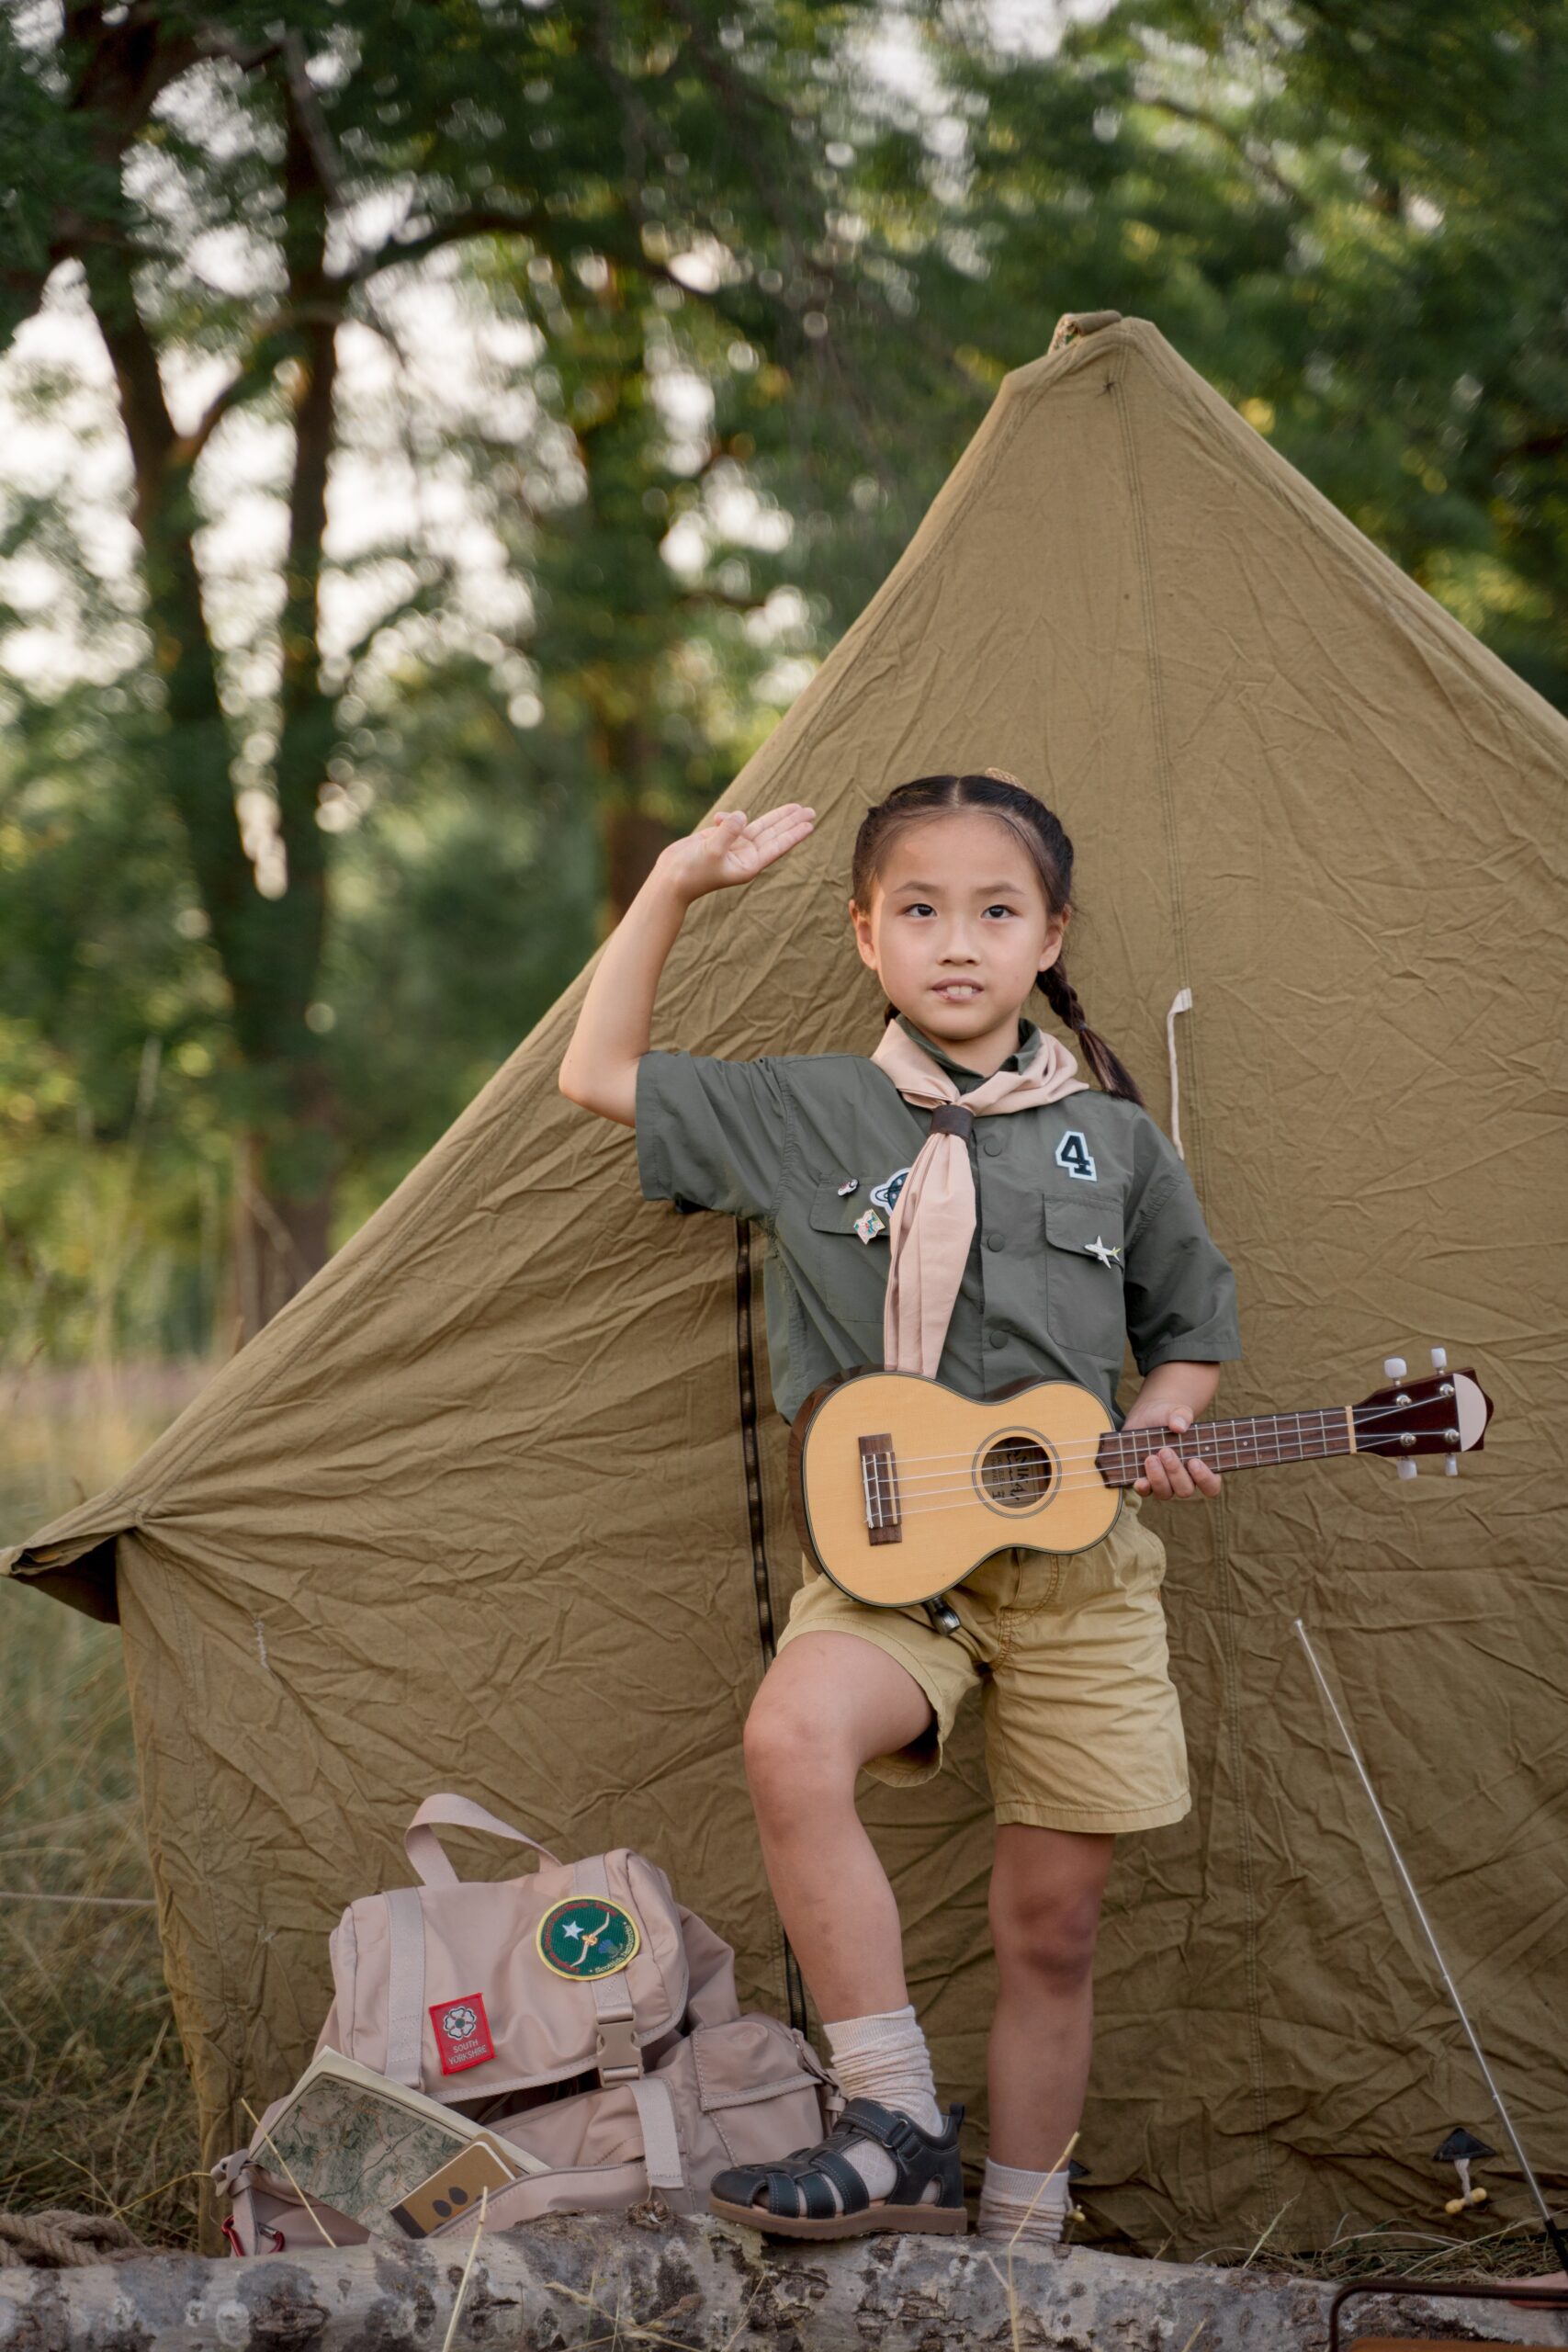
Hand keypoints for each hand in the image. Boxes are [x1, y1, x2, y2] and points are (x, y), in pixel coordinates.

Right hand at [656, 804, 814, 903]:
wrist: (669, 879)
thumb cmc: (691, 873)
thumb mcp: (711, 852)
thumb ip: (728, 832)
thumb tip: (742, 815)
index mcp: (748, 865)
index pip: (776, 846)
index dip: (793, 834)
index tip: (809, 824)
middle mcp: (745, 856)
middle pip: (773, 835)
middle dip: (791, 822)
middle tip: (811, 811)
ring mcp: (733, 847)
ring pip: (759, 827)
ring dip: (776, 817)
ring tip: (797, 807)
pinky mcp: (720, 839)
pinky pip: (732, 823)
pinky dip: (728, 818)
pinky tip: (718, 819)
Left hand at [1130, 1408, 1221, 1501]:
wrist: (1148, 1417)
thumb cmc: (1170, 1417)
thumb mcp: (1178, 1412)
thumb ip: (1182, 1416)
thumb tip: (1179, 1426)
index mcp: (1201, 1467)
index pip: (1211, 1486)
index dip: (1205, 1479)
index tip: (1194, 1462)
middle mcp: (1184, 1480)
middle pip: (1185, 1490)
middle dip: (1175, 1472)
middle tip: (1165, 1451)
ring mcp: (1165, 1483)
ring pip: (1165, 1493)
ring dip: (1158, 1478)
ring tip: (1151, 1458)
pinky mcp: (1146, 1481)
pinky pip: (1145, 1492)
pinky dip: (1142, 1487)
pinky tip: (1139, 1480)